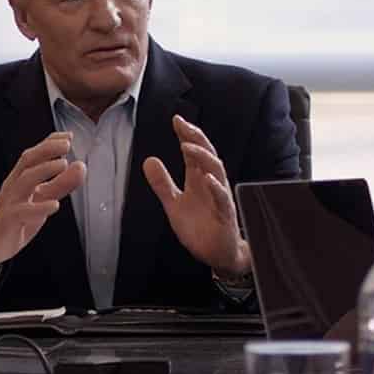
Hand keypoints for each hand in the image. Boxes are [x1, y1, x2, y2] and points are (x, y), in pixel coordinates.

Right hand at [0, 133, 87, 272]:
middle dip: (46, 150)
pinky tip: (54, 205)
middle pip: (26, 162)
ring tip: (62, 165)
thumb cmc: (16, 219)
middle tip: (66, 145)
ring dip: (43, 171)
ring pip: (23, 182)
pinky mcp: (8, 222)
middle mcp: (13, 187)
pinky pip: (21, 212)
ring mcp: (9, 203)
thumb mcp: (43, 198)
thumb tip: (80, 166)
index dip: (49, 143)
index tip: (67, 136)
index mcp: (19, 179)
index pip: (33, 155)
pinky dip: (38, 207)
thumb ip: (61, 184)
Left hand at [142, 115, 249, 275]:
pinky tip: (206, 178)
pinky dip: (215, 188)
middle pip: (207, 155)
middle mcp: (211, 185)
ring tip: (188, 146)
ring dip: (203, 158)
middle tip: (183, 125)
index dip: (186, 136)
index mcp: (199, 180)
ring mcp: (220, 199)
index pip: (194, 153)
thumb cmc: (199, 227)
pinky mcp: (225, 215)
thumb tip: (148, 160)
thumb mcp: (173, 203)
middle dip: (196, 139)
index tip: (176, 119)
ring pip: (216, 172)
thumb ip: (162, 183)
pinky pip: (222, 199)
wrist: (218, 254)